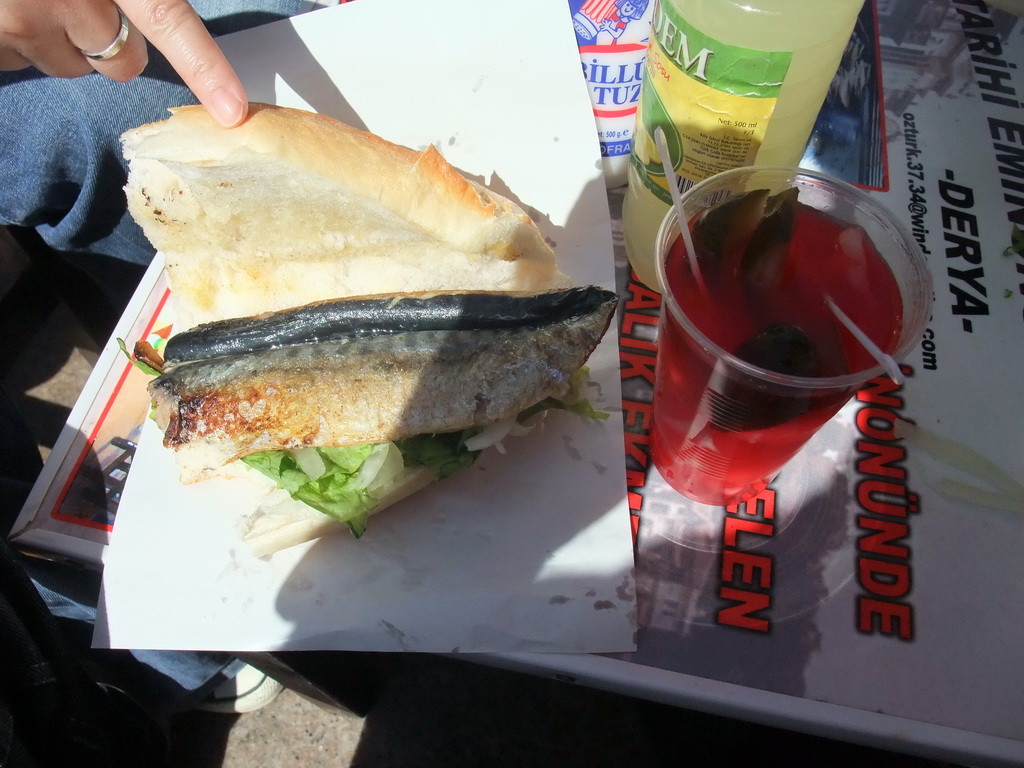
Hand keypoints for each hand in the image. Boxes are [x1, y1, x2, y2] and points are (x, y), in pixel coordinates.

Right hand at [0, 0, 247, 126]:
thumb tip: (148, 26)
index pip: (168, 18)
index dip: (204, 66)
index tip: (233, 110)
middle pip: (123, 62)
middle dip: (110, 43)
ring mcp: (25, 18)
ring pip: (71, 66)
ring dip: (57, 37)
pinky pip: (22, 61)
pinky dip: (16, 39)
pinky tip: (6, 5)